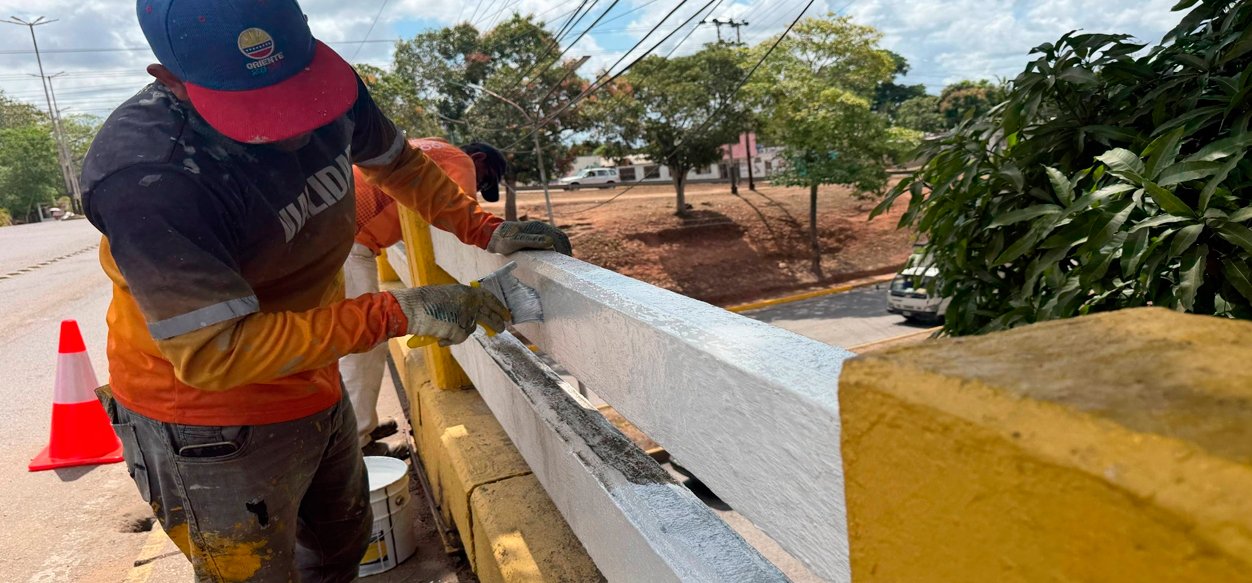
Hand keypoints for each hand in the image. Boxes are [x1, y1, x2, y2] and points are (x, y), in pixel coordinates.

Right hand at [390, 285, 509, 346]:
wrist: (412, 308)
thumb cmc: (425, 302)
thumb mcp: (448, 296)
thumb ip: (461, 303)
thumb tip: (474, 315)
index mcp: (466, 292)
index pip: (488, 298)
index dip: (498, 306)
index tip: (505, 313)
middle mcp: (470, 303)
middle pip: (489, 315)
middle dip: (497, 322)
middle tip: (502, 328)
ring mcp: (466, 317)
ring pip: (470, 329)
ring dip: (462, 332)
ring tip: (444, 331)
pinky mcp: (460, 330)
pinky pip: (459, 338)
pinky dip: (449, 339)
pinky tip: (439, 335)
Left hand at [486, 221, 571, 255]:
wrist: (492, 235)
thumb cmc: (502, 240)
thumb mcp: (515, 242)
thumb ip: (532, 241)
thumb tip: (551, 242)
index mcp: (538, 228)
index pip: (558, 237)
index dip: (564, 249)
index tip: (566, 260)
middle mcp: (540, 228)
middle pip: (560, 236)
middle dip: (566, 248)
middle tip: (568, 263)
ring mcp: (538, 231)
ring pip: (557, 238)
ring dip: (562, 248)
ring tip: (564, 261)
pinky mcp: (536, 236)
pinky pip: (551, 241)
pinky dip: (556, 248)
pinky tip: (555, 257)